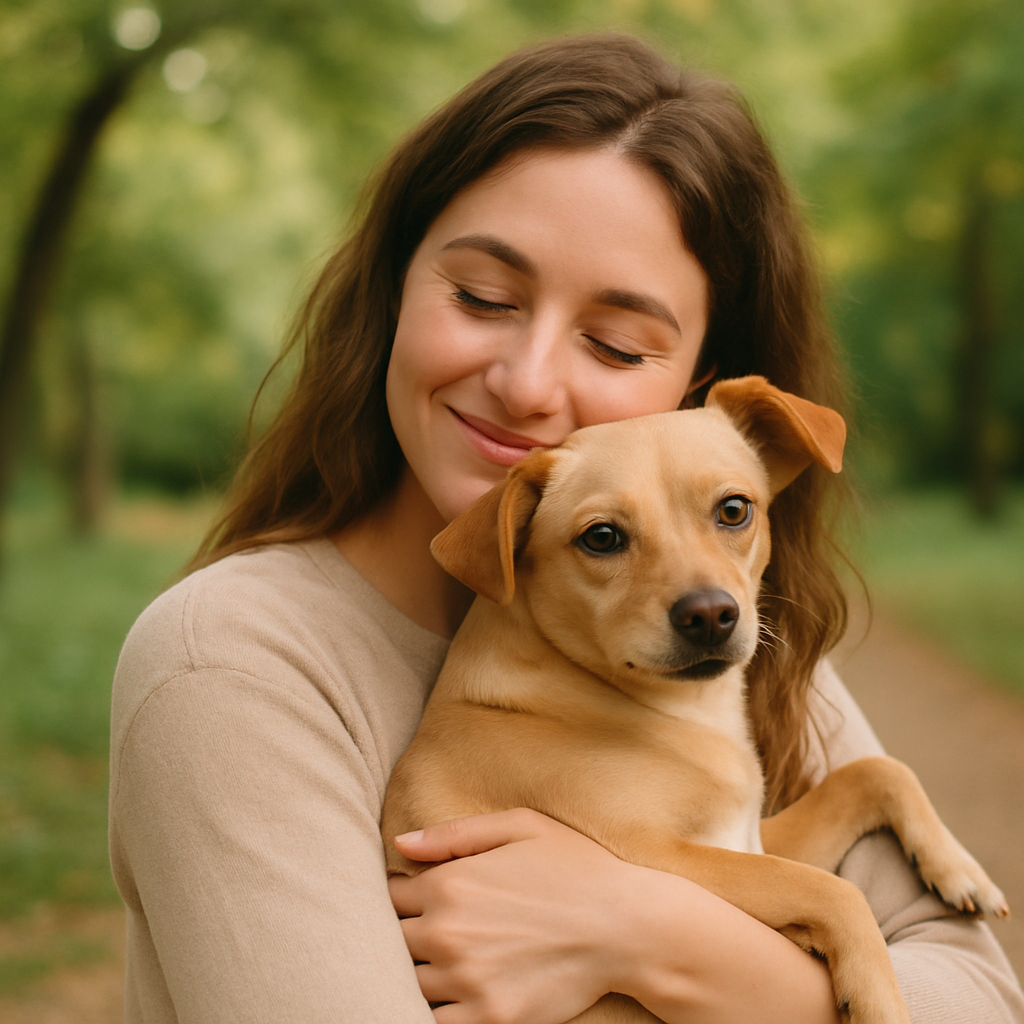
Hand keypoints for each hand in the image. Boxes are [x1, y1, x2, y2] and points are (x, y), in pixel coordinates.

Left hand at [388, 808, 633, 1023]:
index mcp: (449, 884)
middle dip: (406, 935)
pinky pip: (435, 1022)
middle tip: (435, 932)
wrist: (626, 926)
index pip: (389, 896)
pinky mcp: (489, 1018)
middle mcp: (447, 934)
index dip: (401, 896)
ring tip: (449, 962)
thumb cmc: (575, 868)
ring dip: (420, 974)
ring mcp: (466, 981)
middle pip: (393, 942)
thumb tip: (400, 844)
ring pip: (409, 984)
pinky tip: (459, 994)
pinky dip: (438, 1010)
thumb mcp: (520, 826)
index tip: (418, 899)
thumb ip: (454, 833)